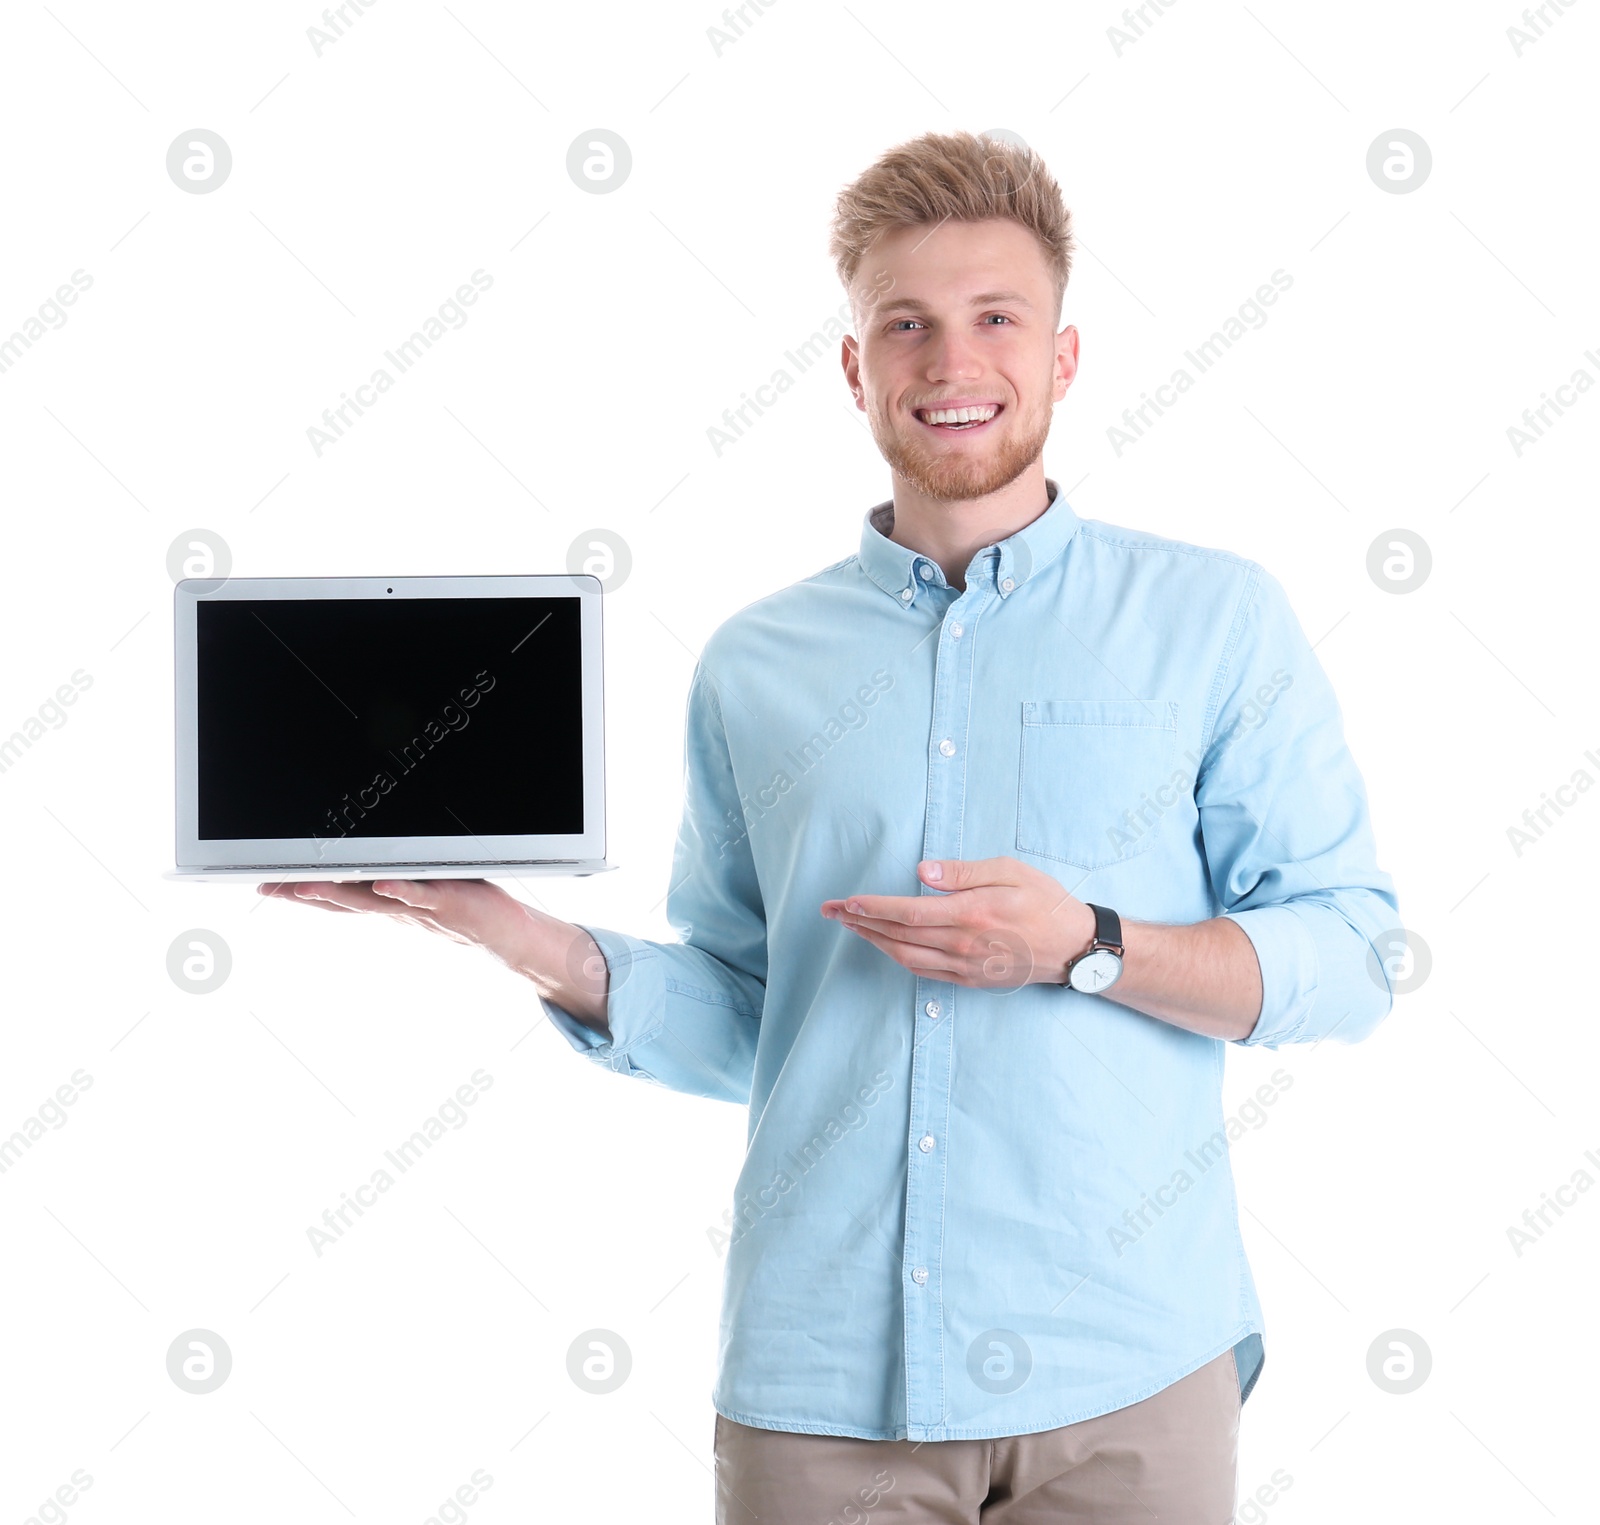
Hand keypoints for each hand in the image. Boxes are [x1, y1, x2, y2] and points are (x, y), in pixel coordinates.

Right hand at [257, 877, 515, 949]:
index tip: (263, 885)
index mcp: (382, 901)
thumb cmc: (457, 900)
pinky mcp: (443, 901)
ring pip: (369, 900)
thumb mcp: (416, 884)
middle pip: (339, 900)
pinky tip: (382, 883)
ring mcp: (415, 906)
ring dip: (337, 893)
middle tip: (266, 887)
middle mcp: (392, 907)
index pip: (333, 897)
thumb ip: (391, 871)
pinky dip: (400, 890)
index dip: (297, 893)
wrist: (497, 930)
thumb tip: (365, 856)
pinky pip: (418, 895)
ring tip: (304, 886)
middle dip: (301, 893)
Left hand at [819, 856, 1095, 988]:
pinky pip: (924, 971)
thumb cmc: (1045, 902)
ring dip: (872, 941)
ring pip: (905, 956)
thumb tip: (923, 870)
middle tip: (829, 911)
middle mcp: (963, 943)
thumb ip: (964, 872)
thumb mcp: (1011, 872)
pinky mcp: (969, 979)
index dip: (873, 907)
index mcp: (971, 913)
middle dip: (859, 922)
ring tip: (849, 926)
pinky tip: (884, 946)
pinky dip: (897, 958)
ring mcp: (965, 966)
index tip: (846, 900)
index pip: (908, 911)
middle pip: (898, 935)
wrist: (1075, 948)